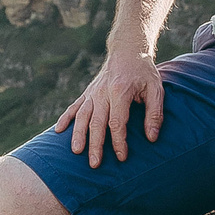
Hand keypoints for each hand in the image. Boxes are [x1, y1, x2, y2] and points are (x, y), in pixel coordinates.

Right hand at [52, 46, 163, 167]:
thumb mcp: (156, 89)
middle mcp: (103, 92)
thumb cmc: (144, 72)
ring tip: (75, 152)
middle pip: (96, 122)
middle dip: (95, 144)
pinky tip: (58, 132)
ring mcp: (92, 92)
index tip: (121, 157)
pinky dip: (65, 118)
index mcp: (120, 91)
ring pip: (81, 116)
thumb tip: (151, 138)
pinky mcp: (87, 92)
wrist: (128, 50)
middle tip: (94, 164)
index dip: (119, 141)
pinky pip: (74, 107)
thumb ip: (154, 114)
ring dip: (78, 135)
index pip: (117, 122)